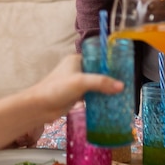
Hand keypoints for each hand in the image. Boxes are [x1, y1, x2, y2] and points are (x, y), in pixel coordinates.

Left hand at [0, 54, 123, 153]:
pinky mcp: (75, 95)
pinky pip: (92, 94)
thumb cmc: (56, 89)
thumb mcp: (81, 82)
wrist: (39, 107)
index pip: (97, 57)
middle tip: (126, 80)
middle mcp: (77, 69)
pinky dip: (100, 97)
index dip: (110, 61)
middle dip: (110, 76)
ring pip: (95, 83)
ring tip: (122, 91)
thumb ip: (101, 83)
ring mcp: (76, 82)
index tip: (124, 66)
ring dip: (106, 87)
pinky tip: (110, 101)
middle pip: (98, 70)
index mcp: (77, 59)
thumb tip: (121, 86)